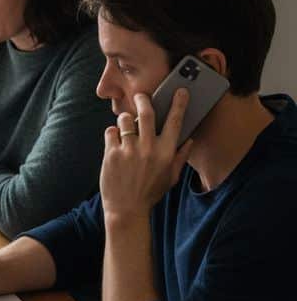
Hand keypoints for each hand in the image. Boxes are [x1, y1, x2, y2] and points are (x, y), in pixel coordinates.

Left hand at [100, 90, 193, 221]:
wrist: (126, 209)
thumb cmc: (150, 193)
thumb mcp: (171, 178)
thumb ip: (180, 158)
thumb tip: (189, 140)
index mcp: (166, 153)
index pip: (175, 121)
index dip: (179, 103)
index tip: (180, 91)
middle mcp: (148, 148)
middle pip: (146, 112)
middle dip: (143, 99)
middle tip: (141, 96)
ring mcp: (128, 150)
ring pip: (125, 120)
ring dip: (125, 119)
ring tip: (125, 126)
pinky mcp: (111, 154)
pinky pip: (110, 131)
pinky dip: (112, 133)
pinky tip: (115, 142)